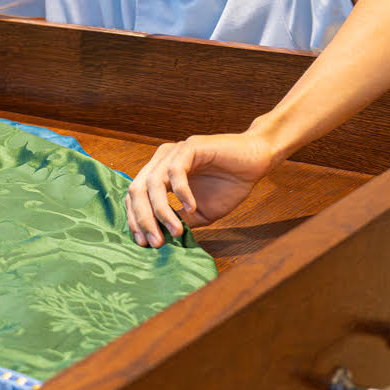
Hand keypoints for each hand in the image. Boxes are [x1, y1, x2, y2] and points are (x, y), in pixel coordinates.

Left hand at [125, 131, 276, 248]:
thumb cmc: (228, 184)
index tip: (143, 243)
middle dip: (143, 219)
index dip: (134, 220)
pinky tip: (191, 207)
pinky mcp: (190, 146)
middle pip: (137, 190)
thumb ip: (180, 221)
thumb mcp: (200, 212)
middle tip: (156, 242)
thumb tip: (162, 238)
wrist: (255, 161)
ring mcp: (173, 152)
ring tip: (175, 231)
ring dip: (161, 210)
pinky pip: (176, 170)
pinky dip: (181, 192)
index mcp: (158, 174)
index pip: (135, 197)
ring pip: (153, 182)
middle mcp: (161, 161)